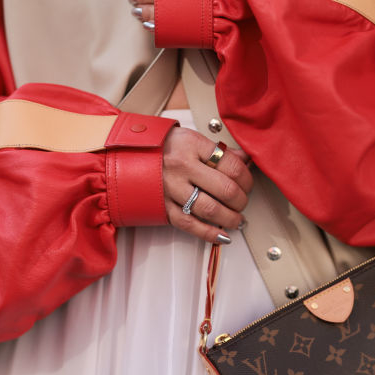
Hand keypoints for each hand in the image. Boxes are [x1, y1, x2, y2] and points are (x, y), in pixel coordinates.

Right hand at [161, 127, 252, 242]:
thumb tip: (246, 161)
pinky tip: (223, 236)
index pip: (232, 165)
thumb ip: (218, 151)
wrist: (126, 155)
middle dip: (242, 200)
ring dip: (231, 218)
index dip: (247, 178)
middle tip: (243, 201)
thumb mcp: (191, 138)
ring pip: (211, 210)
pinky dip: (209, 234)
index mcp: (192, 145)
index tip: (248, 183)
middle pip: (226, 189)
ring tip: (238, 220)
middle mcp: (182, 167)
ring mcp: (171, 189)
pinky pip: (190, 225)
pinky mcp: (163, 207)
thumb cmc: (161, 146)